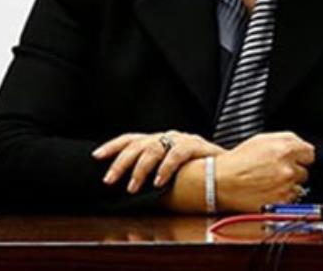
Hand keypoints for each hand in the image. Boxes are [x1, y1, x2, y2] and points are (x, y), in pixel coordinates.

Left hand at [93, 131, 224, 192]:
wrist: (226, 171)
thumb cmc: (195, 173)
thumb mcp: (167, 171)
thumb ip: (149, 173)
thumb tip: (123, 186)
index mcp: (158, 141)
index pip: (130, 139)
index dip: (112, 146)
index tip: (96, 156)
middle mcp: (167, 137)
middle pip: (138, 145)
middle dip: (121, 163)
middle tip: (109, 180)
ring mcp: (181, 140)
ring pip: (153, 148)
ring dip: (140, 169)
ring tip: (133, 186)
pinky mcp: (195, 146)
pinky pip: (176, 154)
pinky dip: (165, 168)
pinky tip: (158, 181)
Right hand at [214, 131, 314, 212]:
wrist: (220, 182)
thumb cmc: (238, 161)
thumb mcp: (262, 139)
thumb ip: (287, 139)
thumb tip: (301, 145)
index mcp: (286, 149)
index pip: (310, 153)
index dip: (300, 157)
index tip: (294, 160)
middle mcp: (288, 168)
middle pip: (304, 172)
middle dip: (293, 172)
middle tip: (275, 172)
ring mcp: (285, 187)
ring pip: (297, 187)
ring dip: (287, 186)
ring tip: (268, 182)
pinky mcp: (280, 203)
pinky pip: (289, 200)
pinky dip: (281, 197)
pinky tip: (267, 191)